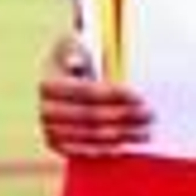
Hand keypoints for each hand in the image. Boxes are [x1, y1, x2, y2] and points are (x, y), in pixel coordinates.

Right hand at [38, 32, 153, 157]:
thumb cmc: (72, 57)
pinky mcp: (57, 145)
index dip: (115, 96)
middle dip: (124, 117)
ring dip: (121, 136)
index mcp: (48, 85)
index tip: (140, 98)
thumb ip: (73, 49)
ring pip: (91, 136)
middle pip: (92, 116)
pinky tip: (124, 146)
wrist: (58, 78)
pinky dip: (105, 150)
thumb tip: (76, 62)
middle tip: (149, 116)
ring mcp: (49, 130)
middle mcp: (45, 110)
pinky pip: (84, 151)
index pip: (88, 92)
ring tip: (144, 133)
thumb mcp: (71, 44)